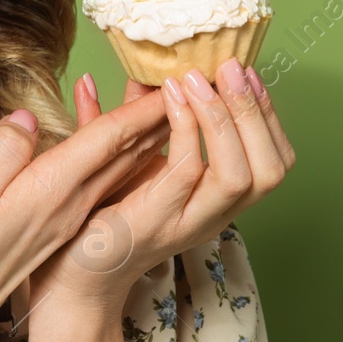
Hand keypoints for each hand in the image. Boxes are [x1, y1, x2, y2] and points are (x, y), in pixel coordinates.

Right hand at [0, 88, 174, 341]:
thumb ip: (1, 154)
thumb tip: (29, 118)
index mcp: (51, 193)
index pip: (109, 142)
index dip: (140, 108)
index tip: (171, 80)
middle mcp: (68, 205)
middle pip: (126, 153)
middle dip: (158, 115)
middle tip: (187, 81)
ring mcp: (64, 217)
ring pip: (118, 168)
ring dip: (145, 134)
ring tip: (166, 101)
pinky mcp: (55, 225)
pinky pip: (100, 180)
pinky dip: (117, 153)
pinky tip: (117, 142)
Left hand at [27, 58, 295, 318]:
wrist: (70, 275)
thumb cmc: (96, 218)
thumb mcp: (123, 158)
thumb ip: (132, 116)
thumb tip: (137, 68)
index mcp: (215, 201)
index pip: (272, 163)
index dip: (268, 116)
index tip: (245, 73)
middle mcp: (212, 216)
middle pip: (270, 170)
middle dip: (256, 111)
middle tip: (230, 67)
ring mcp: (187, 222)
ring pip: (241, 175)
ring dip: (225, 118)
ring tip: (199, 79)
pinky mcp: (154, 221)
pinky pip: (188, 173)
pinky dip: (186, 130)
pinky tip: (171, 97)